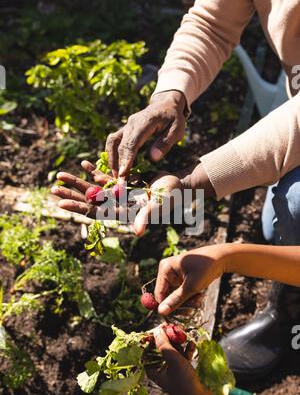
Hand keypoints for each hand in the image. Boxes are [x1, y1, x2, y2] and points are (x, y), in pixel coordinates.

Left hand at [50, 161, 181, 235]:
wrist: (179, 187)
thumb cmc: (171, 197)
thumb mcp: (159, 205)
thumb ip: (146, 216)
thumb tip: (137, 231)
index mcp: (123, 212)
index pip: (95, 212)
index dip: (78, 207)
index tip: (61, 202)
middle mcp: (117, 204)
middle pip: (89, 200)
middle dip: (71, 193)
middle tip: (52, 187)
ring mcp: (119, 193)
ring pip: (93, 188)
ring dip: (77, 182)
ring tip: (59, 175)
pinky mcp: (123, 182)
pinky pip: (105, 177)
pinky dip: (93, 171)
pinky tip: (83, 163)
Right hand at [106, 90, 186, 177]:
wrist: (166, 104)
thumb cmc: (173, 119)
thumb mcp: (177, 130)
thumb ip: (165, 143)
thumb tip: (153, 158)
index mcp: (145, 122)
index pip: (132, 142)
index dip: (126, 159)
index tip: (123, 173)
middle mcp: (132, 123)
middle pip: (120, 144)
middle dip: (118, 164)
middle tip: (120, 182)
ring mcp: (126, 126)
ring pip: (113, 142)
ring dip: (112, 159)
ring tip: (116, 176)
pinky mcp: (124, 130)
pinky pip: (114, 141)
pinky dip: (112, 154)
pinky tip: (115, 166)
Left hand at [149, 325, 250, 394]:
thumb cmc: (183, 381)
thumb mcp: (172, 359)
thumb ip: (163, 344)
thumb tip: (156, 329)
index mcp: (151, 368)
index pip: (147, 347)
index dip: (154, 335)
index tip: (162, 326)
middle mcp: (158, 368)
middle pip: (160, 347)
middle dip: (169, 337)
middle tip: (176, 328)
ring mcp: (170, 368)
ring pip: (172, 349)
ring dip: (179, 342)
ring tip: (185, 335)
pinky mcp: (180, 369)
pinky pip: (180, 355)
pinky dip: (185, 350)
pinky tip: (192, 345)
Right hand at [155, 244, 229, 314]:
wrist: (221, 258)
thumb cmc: (205, 268)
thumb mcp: (191, 286)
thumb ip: (176, 300)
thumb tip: (161, 312)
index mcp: (165, 268)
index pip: (159, 293)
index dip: (167, 306)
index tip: (179, 315)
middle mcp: (167, 271)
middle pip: (167, 296)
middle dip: (181, 303)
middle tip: (192, 308)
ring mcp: (175, 275)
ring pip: (175, 296)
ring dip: (187, 301)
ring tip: (199, 300)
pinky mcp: (181, 278)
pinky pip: (181, 292)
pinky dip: (190, 297)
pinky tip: (199, 296)